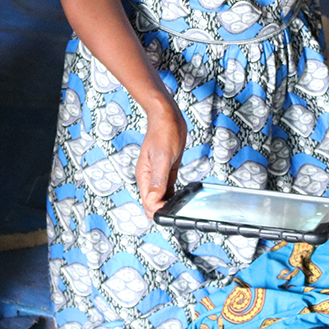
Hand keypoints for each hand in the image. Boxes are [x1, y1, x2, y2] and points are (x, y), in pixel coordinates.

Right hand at [137, 100, 187, 215]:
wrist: (168, 116)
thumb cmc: (164, 132)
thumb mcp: (162, 157)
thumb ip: (158, 180)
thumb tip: (152, 200)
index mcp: (144, 176)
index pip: (147, 203)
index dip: (159, 211)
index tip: (172, 211)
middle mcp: (150, 177)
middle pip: (153, 203)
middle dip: (164, 210)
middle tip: (180, 211)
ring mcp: (158, 174)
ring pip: (161, 197)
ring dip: (170, 203)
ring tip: (183, 206)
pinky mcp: (167, 170)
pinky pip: (169, 188)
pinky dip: (175, 194)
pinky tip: (183, 196)